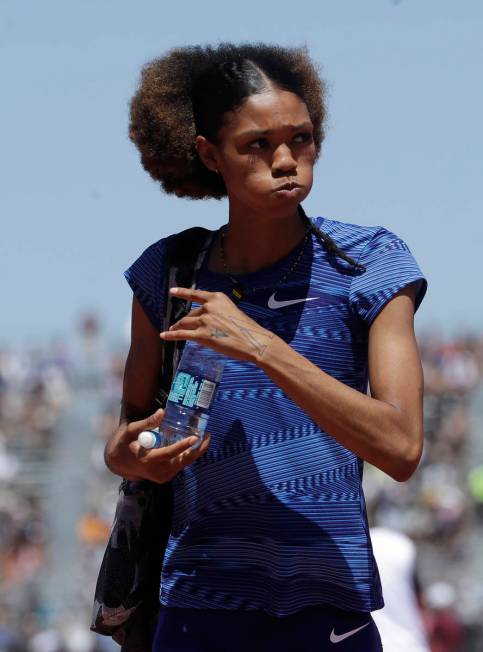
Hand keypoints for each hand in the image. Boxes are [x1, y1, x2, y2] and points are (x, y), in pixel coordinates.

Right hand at [105, 408, 210, 483]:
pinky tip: (195, 444)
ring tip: (205, 437)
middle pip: (182, 462)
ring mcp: (162, 476)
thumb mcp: (131, 430)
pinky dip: (188, 455)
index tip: (195, 437)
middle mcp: (157, 471)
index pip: (169, 454)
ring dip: (195, 452)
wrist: (118, 462)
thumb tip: (162, 412)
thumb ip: (147, 422)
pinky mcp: (165, 476)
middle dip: (197, 450)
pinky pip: (180, 465)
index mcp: (147, 460)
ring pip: (183, 464)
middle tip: (207, 436)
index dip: (183, 446)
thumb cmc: (124, 443)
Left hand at [160, 287, 276, 363]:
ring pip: (184, 323)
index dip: (182, 292)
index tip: (172, 291)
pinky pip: (182, 334)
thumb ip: (217, 312)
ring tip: (172, 330)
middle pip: (190, 314)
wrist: (254, 341)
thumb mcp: (232, 312)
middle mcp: (209, 307)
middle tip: (178, 325)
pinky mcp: (202, 335)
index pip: (195, 294)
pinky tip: (164, 336)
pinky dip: (171, 335)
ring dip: (176, 327)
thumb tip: (203, 319)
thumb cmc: (247, 329)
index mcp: (217, 298)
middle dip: (184, 321)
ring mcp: (205, 320)